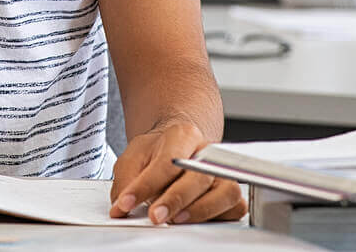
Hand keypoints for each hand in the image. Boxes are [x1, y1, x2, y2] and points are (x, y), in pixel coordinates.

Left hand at [110, 121, 246, 223]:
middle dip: (175, 200)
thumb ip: (125, 182)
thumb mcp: (134, 158)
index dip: (146, 185)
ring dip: (200, 211)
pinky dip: (217, 217)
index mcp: (183, 135)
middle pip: (199, 177)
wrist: (177, 149)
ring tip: (175, 221)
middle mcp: (208, 152)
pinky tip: (195, 221)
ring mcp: (224, 172)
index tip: (127, 202)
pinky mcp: (232, 193)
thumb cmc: (157, 153)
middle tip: (154, 216)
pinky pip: (235, 208)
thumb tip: (120, 209)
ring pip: (225, 193)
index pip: (167, 162)